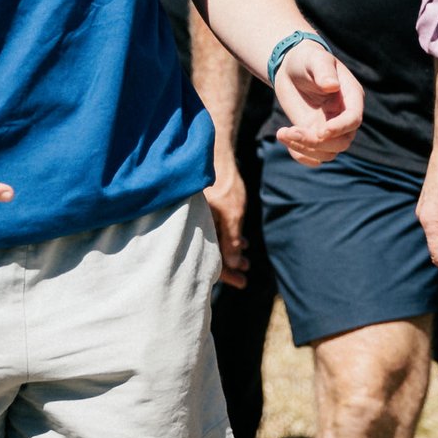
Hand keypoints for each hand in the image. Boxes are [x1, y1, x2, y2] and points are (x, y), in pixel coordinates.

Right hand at [204, 164, 249, 287]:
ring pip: (212, 243)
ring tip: (246, 261)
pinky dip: (227, 238)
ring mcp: (196, 220)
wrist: (213, 154)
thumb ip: (232, 239)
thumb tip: (234, 264)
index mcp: (196, 229)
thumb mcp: (232, 212)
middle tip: (245, 276)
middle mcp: (191, 227)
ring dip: (231, 253)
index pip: (209, 260)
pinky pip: (212, 231)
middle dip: (230, 266)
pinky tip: (241, 242)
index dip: (226, 274)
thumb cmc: (223, 182)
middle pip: (209, 254)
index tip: (242, 282)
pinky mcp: (201, 213)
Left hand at [272, 38, 362, 166]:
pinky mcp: (314, 135)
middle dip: (317, 142)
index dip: (340, 128)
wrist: (291, 68)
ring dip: (305, 149)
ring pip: (327, 153)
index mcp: (351, 97)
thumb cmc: (307, 59)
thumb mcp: (315, 59)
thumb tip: (331, 85)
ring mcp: (329, 128)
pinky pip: (313, 157)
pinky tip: (284, 137)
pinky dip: (300, 155)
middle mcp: (343, 116)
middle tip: (291, 131)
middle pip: (342, 142)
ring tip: (282, 133)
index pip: (353, 119)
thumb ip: (323, 71)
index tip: (321, 131)